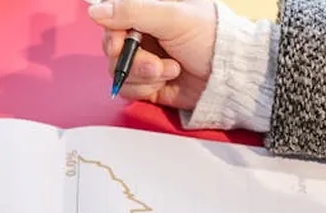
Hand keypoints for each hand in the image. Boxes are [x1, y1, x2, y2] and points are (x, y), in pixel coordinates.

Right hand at [88, 0, 218, 109]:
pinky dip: (144, 88)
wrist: (230, 75)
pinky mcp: (147, 83)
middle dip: (132, 59)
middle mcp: (144, 34)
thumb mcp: (172, 16)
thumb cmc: (211, 38)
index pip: (113, 19)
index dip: (112, 34)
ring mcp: (144, 59)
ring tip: (169, 70)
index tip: (119, 44)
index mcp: (149, 11)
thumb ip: (132, 10)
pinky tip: (165, 81)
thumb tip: (95, 10)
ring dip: (142, 74)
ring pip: (118, 70)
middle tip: (154, 62)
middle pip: (111, 47)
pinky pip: (128, 88)